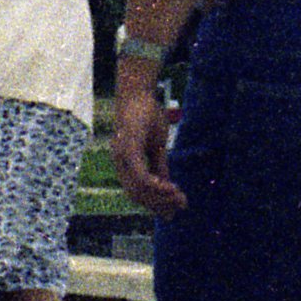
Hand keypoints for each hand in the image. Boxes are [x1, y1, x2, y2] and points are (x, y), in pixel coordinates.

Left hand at [111, 81, 183, 216]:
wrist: (137, 90)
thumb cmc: (145, 114)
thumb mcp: (156, 144)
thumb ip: (160, 165)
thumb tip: (168, 186)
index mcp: (125, 163)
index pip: (137, 191)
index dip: (155, 203)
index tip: (174, 210)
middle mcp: (120, 162)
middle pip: (136, 195)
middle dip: (159, 205)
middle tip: (181, 207)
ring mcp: (122, 156)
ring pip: (138, 188)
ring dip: (160, 198)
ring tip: (179, 199)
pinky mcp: (128, 148)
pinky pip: (140, 174)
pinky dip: (155, 185)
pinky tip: (171, 188)